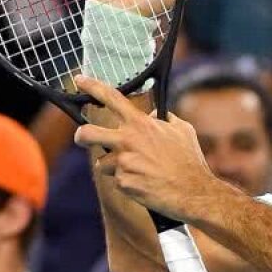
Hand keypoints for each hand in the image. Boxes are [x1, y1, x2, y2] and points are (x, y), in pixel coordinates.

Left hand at [73, 75, 221, 222]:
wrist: (193, 191)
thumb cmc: (189, 160)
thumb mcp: (182, 130)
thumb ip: (164, 119)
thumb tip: (154, 116)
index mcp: (140, 124)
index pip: (110, 98)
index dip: (92, 86)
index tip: (79, 80)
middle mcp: (127, 141)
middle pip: (87, 134)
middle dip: (81, 136)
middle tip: (82, 138)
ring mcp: (123, 163)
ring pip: (103, 163)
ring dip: (115, 167)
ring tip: (138, 171)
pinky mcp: (123, 183)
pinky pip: (117, 180)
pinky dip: (128, 182)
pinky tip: (144, 183)